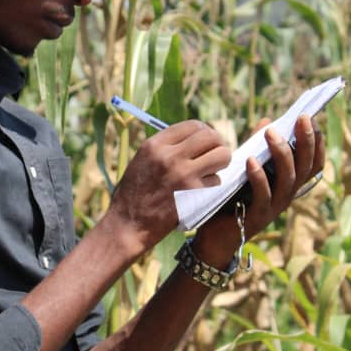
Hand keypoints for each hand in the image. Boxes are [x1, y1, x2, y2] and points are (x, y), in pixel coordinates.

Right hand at [103, 120, 231, 257]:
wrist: (128, 224)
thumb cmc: (133, 194)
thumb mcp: (142, 160)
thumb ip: (166, 148)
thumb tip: (194, 139)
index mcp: (155, 145)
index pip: (193, 125)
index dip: (205, 132)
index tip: (206, 143)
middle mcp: (169, 156)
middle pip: (211, 136)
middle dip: (217, 145)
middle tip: (214, 156)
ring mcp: (183, 174)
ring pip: (221, 156)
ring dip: (220, 164)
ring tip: (210, 172)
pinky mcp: (193, 194)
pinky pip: (217, 181)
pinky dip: (212, 185)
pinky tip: (199, 191)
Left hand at [194, 114, 324, 264]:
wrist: (214, 236)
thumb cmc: (231, 198)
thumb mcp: (246, 168)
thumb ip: (257, 147)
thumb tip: (267, 121)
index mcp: (288, 183)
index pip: (313, 163)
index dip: (317, 143)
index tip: (311, 119)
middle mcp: (287, 195)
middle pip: (306, 167)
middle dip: (306, 141)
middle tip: (302, 118)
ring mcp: (275, 207)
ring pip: (288, 179)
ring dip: (282, 154)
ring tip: (271, 133)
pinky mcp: (258, 217)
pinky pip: (263, 195)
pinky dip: (258, 177)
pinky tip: (251, 160)